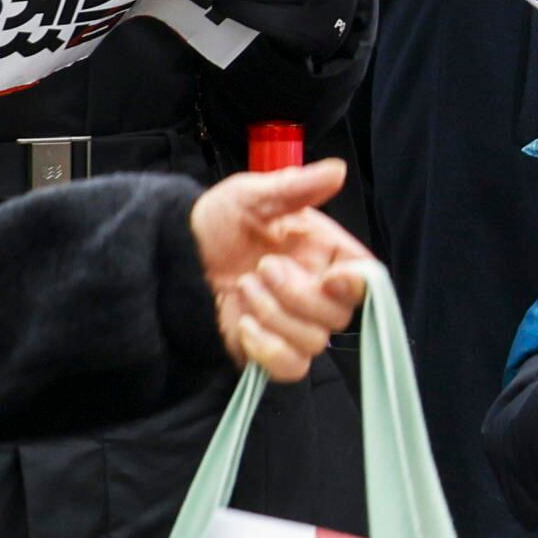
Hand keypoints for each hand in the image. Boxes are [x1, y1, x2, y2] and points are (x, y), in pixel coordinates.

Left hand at [192, 160, 371, 380]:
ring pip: (314, 342)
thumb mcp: (250, 196)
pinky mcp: (269, 352)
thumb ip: (295, 187)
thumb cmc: (215, 224)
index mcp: (323, 254)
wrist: (172, 258)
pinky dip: (266, 348)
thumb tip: (338, 170)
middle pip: (339, 315)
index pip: (366, 277)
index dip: (358, 284)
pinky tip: (241, 323)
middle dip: (297, 295)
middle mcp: (315, 292)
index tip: (332, 278)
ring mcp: (293, 325)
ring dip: (274, 315)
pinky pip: (290, 367)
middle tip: (260, 268)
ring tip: (242, 287)